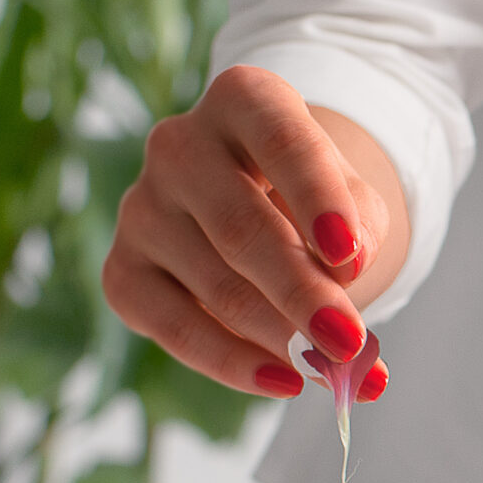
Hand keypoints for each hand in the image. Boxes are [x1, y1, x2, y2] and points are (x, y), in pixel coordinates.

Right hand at [103, 66, 402, 400]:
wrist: (264, 207)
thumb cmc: (317, 198)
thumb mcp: (354, 200)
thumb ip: (360, 231)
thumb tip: (348, 278)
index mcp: (245, 100)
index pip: (283, 142)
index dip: (317, 198)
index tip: (351, 257)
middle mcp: (179, 144)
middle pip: (242, 227)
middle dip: (302, 293)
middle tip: (350, 344)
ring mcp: (141, 206)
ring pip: (215, 284)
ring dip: (280, 336)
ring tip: (336, 371)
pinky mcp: (122, 268)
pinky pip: (171, 325)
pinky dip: (231, 361)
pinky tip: (282, 381)